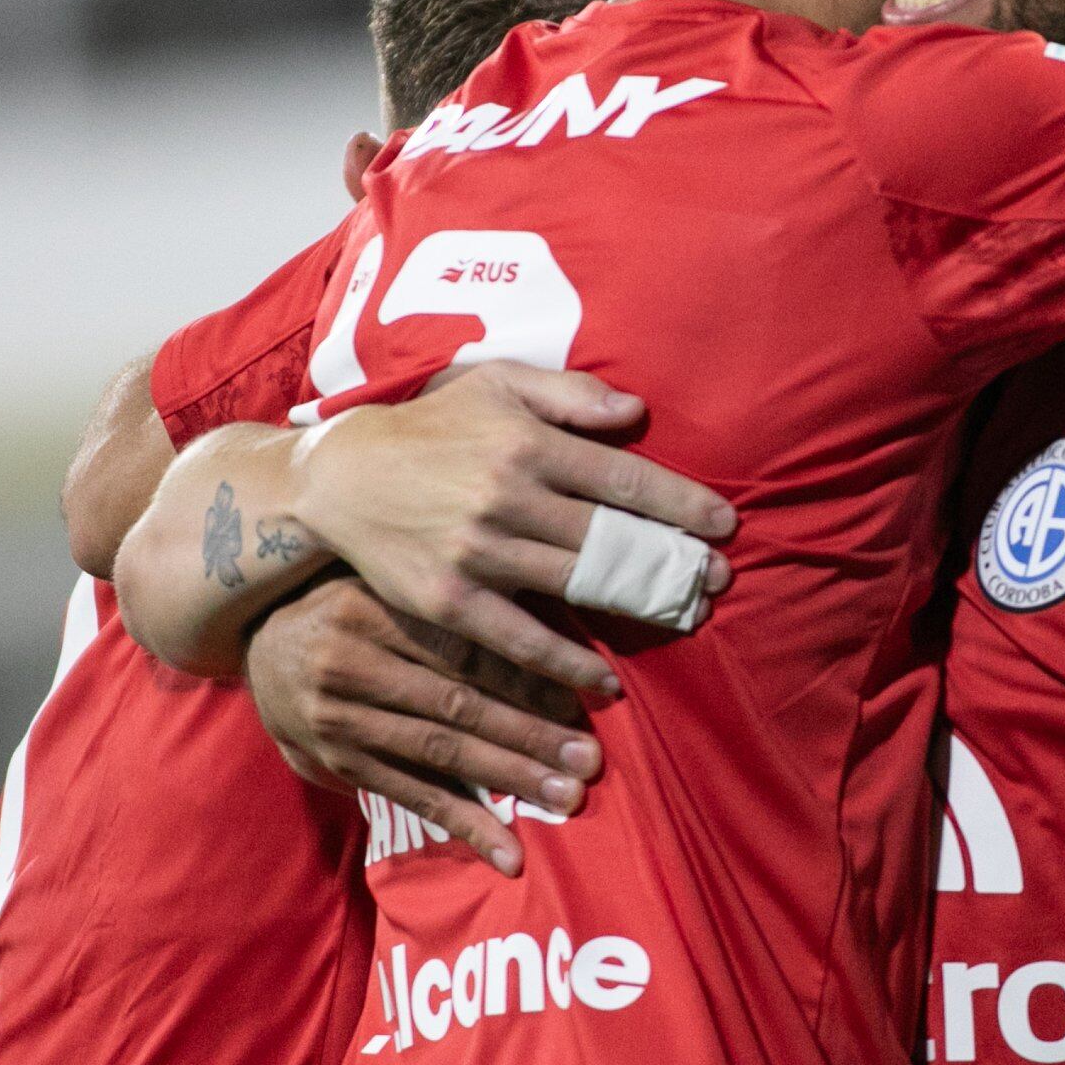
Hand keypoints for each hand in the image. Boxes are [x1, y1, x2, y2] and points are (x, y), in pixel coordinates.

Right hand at [243, 577, 601, 876]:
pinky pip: (411, 795)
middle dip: (532, 734)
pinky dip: (464, 825)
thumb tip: (541, 632)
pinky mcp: (339, 761)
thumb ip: (443, 608)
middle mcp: (351, 660)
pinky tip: (507, 853)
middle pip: (460, 701)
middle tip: (590, 759)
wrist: (258, 646)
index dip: (530, 673)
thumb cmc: (347, 610)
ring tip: (566, 798)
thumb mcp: (383, 587)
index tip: (590, 694)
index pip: (467, 646)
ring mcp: (341, 717)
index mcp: (372, 607)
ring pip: (441, 751)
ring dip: (509, 779)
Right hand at [293, 363, 738, 698]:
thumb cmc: (431, 427)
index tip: (724, 526)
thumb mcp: (495, 383)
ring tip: (682, 615)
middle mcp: (506, 497)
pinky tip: (605, 680)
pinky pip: (520, 640)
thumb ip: (568, 393)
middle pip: (611, 538)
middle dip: (672, 561)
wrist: (340, 477)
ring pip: (577, 587)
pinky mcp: (449, 601)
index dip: (680, 504)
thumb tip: (636, 411)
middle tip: (718, 580)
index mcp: (525, 444)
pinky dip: (566, 663)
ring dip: (637, 606)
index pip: (623, 478)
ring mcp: (477, 554)